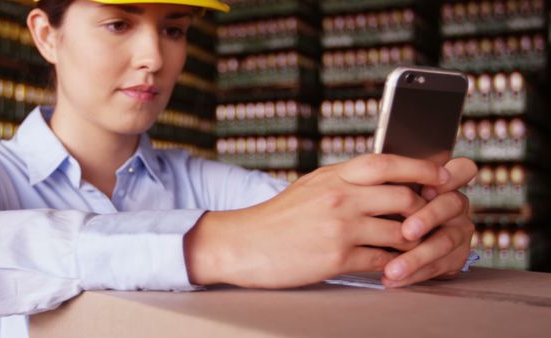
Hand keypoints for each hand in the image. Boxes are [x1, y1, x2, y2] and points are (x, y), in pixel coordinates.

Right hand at [185, 154, 449, 288]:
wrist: (243, 243)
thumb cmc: (278, 216)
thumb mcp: (312, 186)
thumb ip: (346, 180)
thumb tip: (383, 179)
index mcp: (334, 175)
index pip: (388, 162)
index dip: (422, 166)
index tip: (443, 174)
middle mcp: (340, 197)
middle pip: (404, 198)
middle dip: (426, 210)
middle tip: (434, 219)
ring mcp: (340, 228)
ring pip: (400, 233)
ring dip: (415, 243)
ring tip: (419, 247)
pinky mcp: (337, 258)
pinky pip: (382, 261)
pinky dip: (394, 266)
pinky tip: (396, 268)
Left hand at [382, 157, 477, 287]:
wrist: (383, 241)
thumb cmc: (382, 206)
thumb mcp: (382, 190)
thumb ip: (386, 182)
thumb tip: (363, 175)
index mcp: (442, 181)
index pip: (462, 169)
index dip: (452, 179)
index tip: (426, 189)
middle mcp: (455, 204)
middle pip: (451, 204)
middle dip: (428, 217)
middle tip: (407, 232)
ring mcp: (459, 230)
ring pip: (444, 241)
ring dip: (417, 256)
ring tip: (392, 268)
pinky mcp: (456, 257)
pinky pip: (437, 266)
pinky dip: (412, 274)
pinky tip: (391, 279)